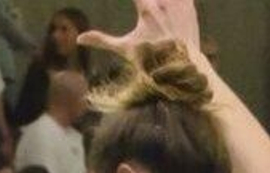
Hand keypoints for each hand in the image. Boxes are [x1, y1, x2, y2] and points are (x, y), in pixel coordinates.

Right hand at [77, 0, 202, 64]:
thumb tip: (79, 38)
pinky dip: (174, 1)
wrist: (185, 68)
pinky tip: (165, 8)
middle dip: (146, 0)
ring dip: (158, 1)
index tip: (136, 1)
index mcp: (148, 11)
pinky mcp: (190, 7)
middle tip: (143, 8)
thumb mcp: (126, 50)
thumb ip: (103, 41)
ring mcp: (180, 4)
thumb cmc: (152, 60)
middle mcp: (165, 3)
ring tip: (153, 11)